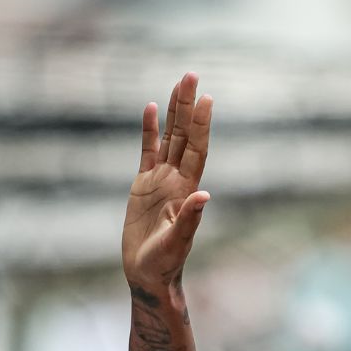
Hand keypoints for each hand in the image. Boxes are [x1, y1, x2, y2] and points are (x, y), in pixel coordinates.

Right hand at [124, 72, 212, 292]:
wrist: (148, 275)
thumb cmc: (165, 263)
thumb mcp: (177, 242)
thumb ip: (189, 219)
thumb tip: (204, 196)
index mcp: (187, 189)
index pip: (197, 149)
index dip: (202, 125)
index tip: (207, 99)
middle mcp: (176, 179)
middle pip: (184, 135)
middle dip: (188, 106)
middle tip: (191, 75)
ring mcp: (160, 180)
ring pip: (169, 138)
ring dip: (173, 112)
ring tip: (178, 83)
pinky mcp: (143, 185)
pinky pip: (147, 151)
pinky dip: (150, 131)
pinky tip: (150, 108)